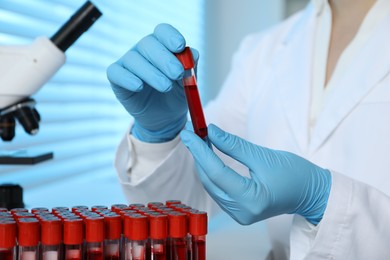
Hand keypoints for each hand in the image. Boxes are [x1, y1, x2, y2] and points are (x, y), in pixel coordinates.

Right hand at [107, 23, 198, 141]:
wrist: (165, 116)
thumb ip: (191, 66)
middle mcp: (143, 49)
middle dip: (165, 59)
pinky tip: (139, 87)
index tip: (180, 46)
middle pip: (149, 44)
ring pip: (134, 59)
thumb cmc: (176, 93)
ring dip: (151, 73)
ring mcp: (128, 62)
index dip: (170, 36)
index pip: (163, 31)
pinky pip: (116, 73)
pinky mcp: (116, 77)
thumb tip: (192, 53)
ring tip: (166, 87)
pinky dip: (127, 78)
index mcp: (162, 44)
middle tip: (177, 74)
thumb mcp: (188, 80)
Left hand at [180, 124, 331, 224]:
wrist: (310, 193)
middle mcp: (241, 212)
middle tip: (192, 133)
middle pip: (210, 180)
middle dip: (199, 155)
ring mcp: (239, 214)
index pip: (216, 173)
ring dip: (204, 163)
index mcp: (251, 200)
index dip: (200, 151)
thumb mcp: (263, 156)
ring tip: (199, 141)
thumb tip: (211, 131)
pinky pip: (218, 190)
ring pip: (211, 186)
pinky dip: (212, 172)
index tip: (188, 133)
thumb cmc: (295, 174)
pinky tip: (208, 157)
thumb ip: (234, 145)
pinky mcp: (238, 211)